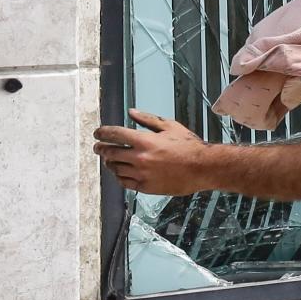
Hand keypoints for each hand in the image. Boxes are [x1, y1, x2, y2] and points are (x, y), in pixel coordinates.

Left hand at [93, 110, 213, 195]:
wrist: (203, 168)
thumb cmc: (189, 146)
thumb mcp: (170, 126)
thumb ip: (148, 119)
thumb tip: (131, 112)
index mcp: (144, 140)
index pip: (114, 134)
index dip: (102, 133)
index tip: (97, 133)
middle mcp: (139, 158)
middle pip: (111, 152)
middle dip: (101, 148)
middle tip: (98, 147)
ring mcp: (142, 174)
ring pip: (115, 169)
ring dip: (110, 163)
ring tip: (109, 160)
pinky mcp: (146, 187)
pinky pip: (125, 182)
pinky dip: (119, 176)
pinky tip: (120, 173)